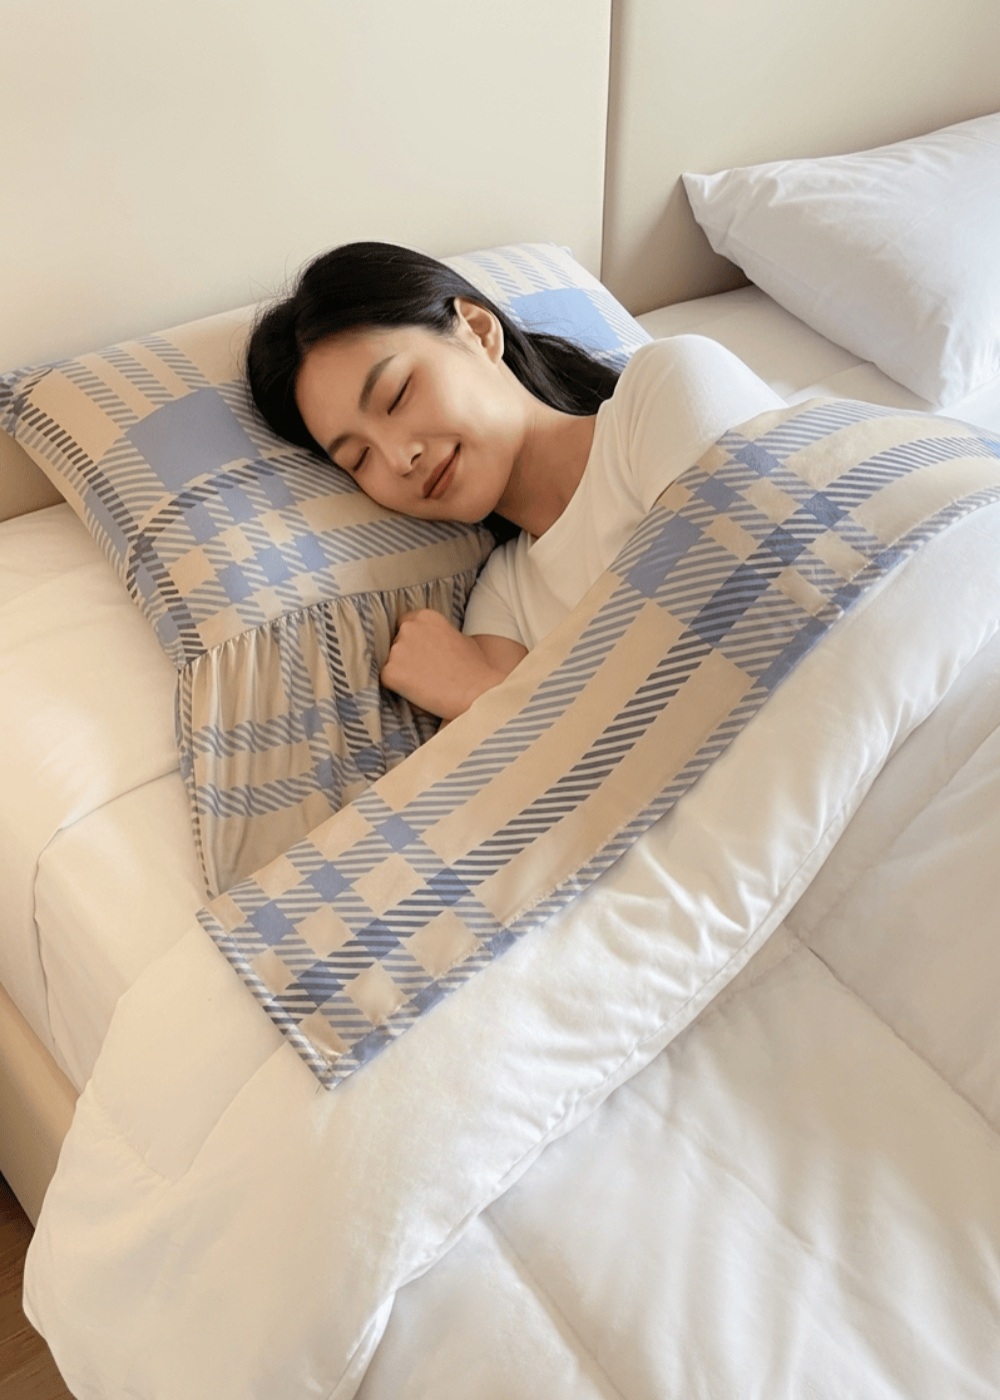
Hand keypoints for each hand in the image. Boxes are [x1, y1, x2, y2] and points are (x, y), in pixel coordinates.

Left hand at [381, 610, 524, 720]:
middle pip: (396, 642)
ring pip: (391, 662)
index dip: (413, 641)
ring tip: (426, 684)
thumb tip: (431, 643)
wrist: (477, 691)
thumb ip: (439, 634)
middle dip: (406, 656)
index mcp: (425, 616)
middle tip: (425, 672)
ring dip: (402, 672)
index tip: (421, 654)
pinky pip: (388, 680)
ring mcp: (397, 650)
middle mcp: (408, 628)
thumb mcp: (460, 638)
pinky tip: (419, 692)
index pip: (405, 624)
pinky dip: (399, 688)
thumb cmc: (476, 668)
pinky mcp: (390, 672)